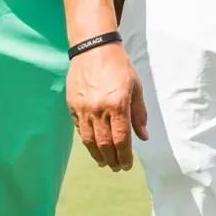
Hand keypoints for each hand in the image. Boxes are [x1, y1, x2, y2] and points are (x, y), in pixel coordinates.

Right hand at [67, 41, 148, 169]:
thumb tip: (143, 137)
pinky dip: (87, 141)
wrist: (93, 47)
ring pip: (89, 140)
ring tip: (104, 162)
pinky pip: (79, 130)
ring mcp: (83, 108)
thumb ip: (139, 114)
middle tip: (116, 167)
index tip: (127, 165)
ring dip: (97, 155)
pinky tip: (93, 146)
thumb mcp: (136, 87)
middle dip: (111, 159)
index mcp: (118, 104)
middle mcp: (99, 109)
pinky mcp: (72, 106)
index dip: (124, 156)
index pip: (121, 139)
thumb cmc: (119, 66)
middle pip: (104, 144)